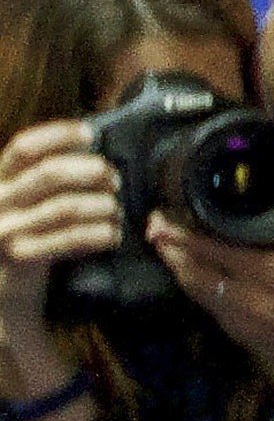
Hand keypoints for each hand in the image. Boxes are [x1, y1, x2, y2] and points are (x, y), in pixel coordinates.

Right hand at [0, 121, 115, 348]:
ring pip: (66, 206)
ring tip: (116, 212)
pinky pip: (71, 238)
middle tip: (115, 180)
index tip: (89, 133)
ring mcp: (6, 229)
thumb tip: (90, 146)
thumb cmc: (24, 233)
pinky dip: (100, 234)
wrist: (3, 287)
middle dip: (91, 171)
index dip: (57, 134)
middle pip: (49, 173)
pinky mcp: (22, 255)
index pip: (23, 147)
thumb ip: (45, 177)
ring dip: (103, 207)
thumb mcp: (24, 200)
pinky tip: (113, 236)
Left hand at [147, 219, 273, 387]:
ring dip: (176, 268)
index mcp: (268, 272)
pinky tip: (192, 271)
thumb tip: (253, 209)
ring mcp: (235, 317)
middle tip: (154, 231)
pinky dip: (196, 284)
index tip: (164, 222)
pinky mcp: (231, 330)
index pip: (214, 251)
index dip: (184, 236)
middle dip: (169, 251)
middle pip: (192, 272)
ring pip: (193, 289)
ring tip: (165, 249)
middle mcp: (246, 297)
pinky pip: (207, 302)